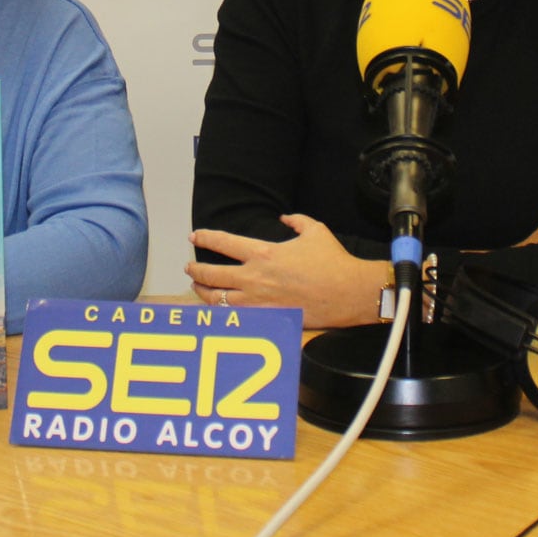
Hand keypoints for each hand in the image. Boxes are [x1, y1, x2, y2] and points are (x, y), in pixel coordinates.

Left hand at [186, 214, 387, 328]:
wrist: (348, 293)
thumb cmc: (332, 261)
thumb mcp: (314, 230)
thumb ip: (295, 221)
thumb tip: (284, 218)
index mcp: (264, 253)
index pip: (224, 243)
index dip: (205, 238)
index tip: (195, 236)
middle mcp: (255, 277)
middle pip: (212, 274)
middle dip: (196, 270)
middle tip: (189, 267)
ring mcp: (259, 301)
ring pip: (218, 300)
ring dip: (203, 293)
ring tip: (197, 289)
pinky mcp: (268, 318)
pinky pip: (236, 317)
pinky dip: (223, 312)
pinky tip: (219, 310)